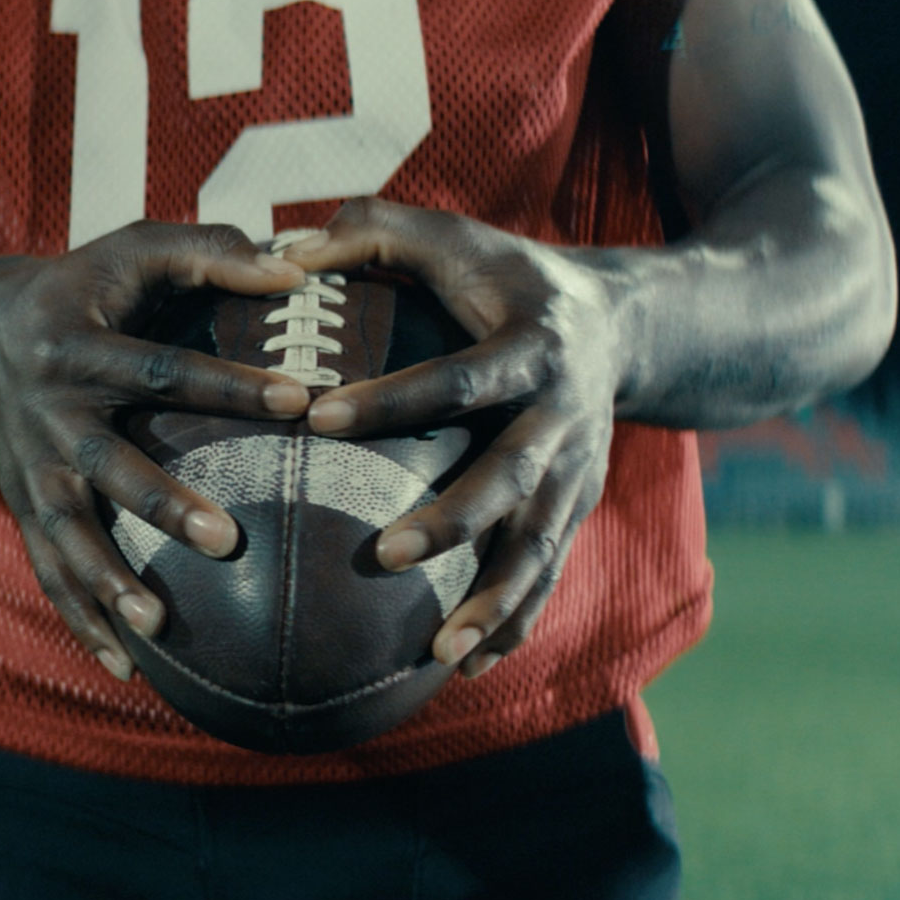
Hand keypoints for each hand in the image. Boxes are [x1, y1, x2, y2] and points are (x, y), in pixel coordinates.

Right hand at [0, 222, 311, 679]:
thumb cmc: (89, 286)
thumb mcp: (137, 247)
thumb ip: (214, 252)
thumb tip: (296, 270)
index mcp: (77, 344)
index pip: (164, 368)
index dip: (231, 384)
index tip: (303, 399)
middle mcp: (46, 410)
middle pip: (106, 463)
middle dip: (161, 503)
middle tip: (226, 538)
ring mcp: (29, 466)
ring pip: (67, 530)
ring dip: (108, 580)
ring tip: (159, 625)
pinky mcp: (23, 505)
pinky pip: (48, 569)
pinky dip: (81, 618)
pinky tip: (124, 666)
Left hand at [276, 198, 629, 679]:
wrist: (623, 324)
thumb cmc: (506, 276)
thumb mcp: (452, 236)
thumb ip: (368, 230)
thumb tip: (276, 249)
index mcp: (530, 346)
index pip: (458, 378)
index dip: (391, 399)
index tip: (317, 419)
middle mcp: (563, 415)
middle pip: (512, 478)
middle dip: (454, 520)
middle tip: (382, 555)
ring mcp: (579, 470)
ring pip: (539, 545)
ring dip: (493, 600)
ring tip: (440, 652)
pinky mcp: (579, 508)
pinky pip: (548, 574)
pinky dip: (514, 623)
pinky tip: (465, 669)